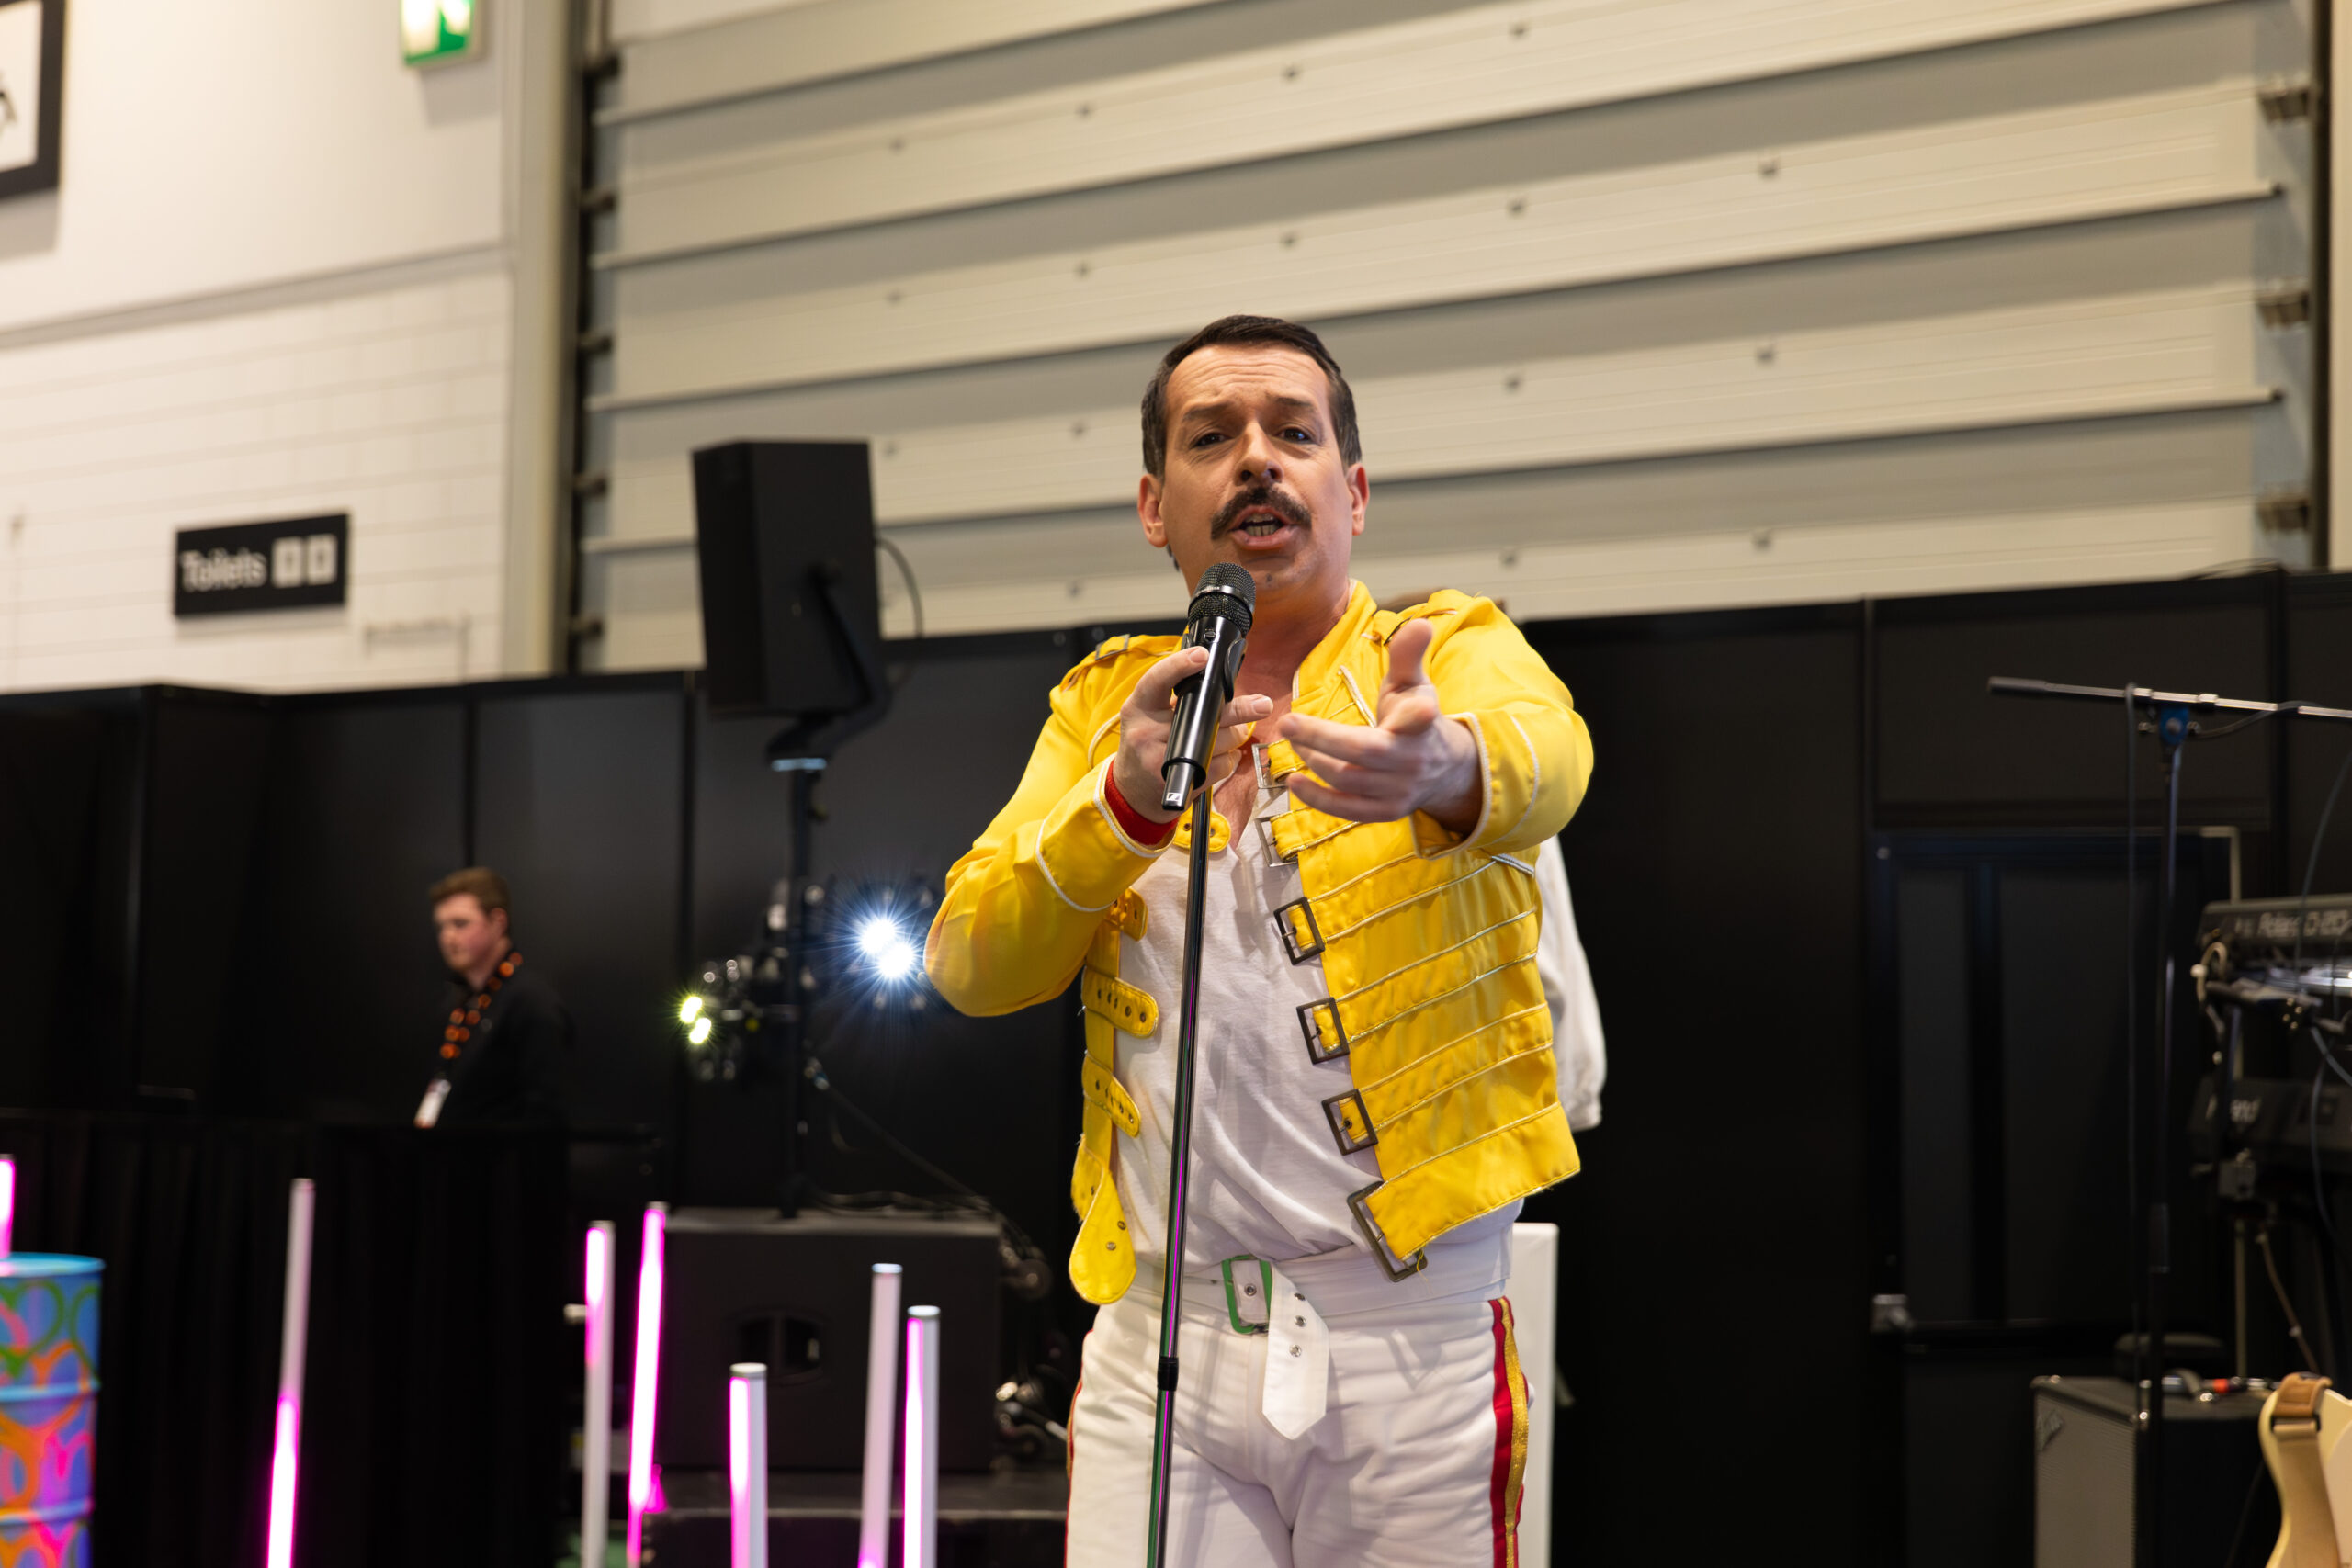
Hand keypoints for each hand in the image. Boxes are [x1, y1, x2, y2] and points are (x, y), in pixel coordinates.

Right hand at [1111, 646, 1277, 823]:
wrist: (1134, 791)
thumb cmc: (1146, 744)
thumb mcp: (1148, 714)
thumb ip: (1176, 696)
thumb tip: (1220, 679)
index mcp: (1139, 708)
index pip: (1157, 680)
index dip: (1179, 665)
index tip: (1202, 655)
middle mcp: (1147, 733)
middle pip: (1204, 716)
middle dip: (1239, 709)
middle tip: (1263, 703)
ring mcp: (1163, 761)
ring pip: (1221, 741)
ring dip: (1235, 735)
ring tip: (1231, 733)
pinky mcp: (1182, 783)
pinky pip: (1223, 765)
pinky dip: (1230, 758)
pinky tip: (1220, 755)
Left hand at [1275, 620, 1481, 831]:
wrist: (1444, 768)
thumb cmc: (1416, 716)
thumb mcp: (1414, 683)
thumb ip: (1408, 655)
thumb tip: (1419, 622)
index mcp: (1423, 722)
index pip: (1421, 715)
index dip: (1416, 712)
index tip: (1415, 705)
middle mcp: (1413, 759)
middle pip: (1363, 751)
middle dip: (1321, 737)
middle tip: (1287, 722)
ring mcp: (1400, 790)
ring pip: (1349, 779)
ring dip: (1313, 760)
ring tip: (1293, 741)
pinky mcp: (1387, 812)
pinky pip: (1348, 809)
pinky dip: (1318, 798)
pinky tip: (1294, 781)